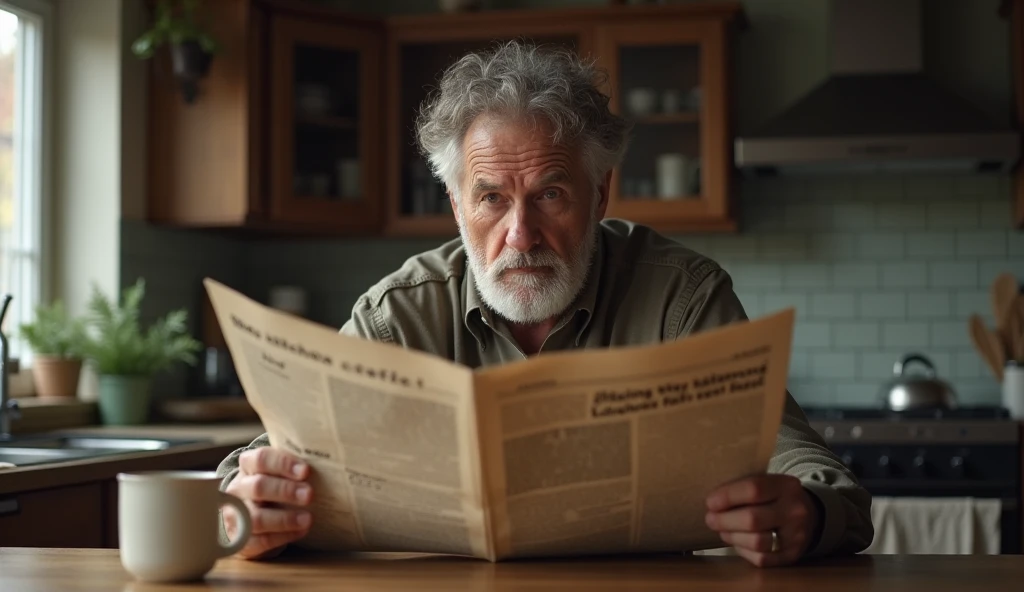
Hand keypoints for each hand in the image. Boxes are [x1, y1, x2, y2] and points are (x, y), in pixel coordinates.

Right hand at [224, 447, 313, 559]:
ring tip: (308, 519)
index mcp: (249, 466)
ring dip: (285, 519)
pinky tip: (300, 532)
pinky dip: (283, 536)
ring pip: (256, 517)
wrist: (251, 516)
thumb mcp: (280, 473)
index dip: (283, 463)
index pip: (261, 459)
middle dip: (286, 491)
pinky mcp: (240, 539)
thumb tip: (327, 465)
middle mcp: (238, 489)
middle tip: (309, 494)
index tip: (305, 470)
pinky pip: (260, 540)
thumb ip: (295, 469)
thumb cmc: (275, 488)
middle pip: (258, 487)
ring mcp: (235, 515)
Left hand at [704, 474, 818, 567]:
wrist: (808, 515)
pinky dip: (743, 550)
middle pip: (752, 519)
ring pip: (756, 542)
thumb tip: (712, 503)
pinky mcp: (792, 555)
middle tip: (710, 519)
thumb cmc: (774, 497)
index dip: (728, 496)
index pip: (754, 489)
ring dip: (732, 536)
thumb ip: (743, 488)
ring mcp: (796, 535)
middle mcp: (795, 511)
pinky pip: (761, 558)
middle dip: (724, 520)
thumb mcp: (767, 483)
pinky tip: (738, 541)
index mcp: (786, 486)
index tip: (710, 502)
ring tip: (723, 530)